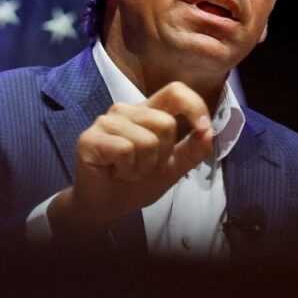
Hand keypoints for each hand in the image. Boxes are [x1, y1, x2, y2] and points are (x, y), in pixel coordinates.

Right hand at [48, 81, 213, 240]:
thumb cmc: (136, 184)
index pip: (174, 92)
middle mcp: (126, 111)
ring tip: (127, 172)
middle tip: (142, 167)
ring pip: (146, 140)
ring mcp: (105, 122)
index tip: (202, 128)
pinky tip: (115, 172)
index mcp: (147, 113)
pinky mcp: (89, 138)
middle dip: (161, 156)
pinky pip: (125, 150)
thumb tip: (208, 131)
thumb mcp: (173, 167)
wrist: (106, 206)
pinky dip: (126, 170)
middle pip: (165, 123)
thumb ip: (193, 150)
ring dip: (142, 168)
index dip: (193, 106)